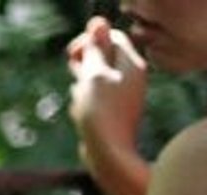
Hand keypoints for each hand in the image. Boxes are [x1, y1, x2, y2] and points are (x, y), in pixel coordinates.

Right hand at [66, 17, 147, 164]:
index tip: (74, 54)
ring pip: (96, 80)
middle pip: (105, 57)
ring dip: (82, 86)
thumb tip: (97, 25)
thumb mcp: (93, 75)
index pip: (111, 38)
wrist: (109, 158)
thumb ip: (94, 49)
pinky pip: (96, 99)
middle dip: (84, 64)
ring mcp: (124, 98)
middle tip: (76, 76)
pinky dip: (85, 103)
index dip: (90, 41)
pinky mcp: (114, 115)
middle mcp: (132, 79)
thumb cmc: (101, 114)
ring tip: (80, 102)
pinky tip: (81, 116)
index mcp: (132, 64)